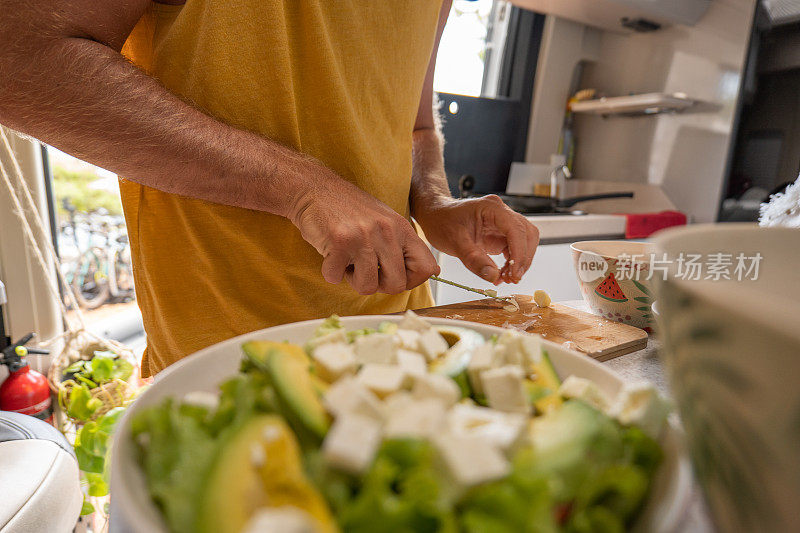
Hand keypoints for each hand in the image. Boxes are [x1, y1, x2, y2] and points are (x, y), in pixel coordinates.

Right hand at [289, 172, 439, 294]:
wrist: (315, 188)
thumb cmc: (350, 210)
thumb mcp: (387, 221)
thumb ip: (405, 245)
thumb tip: (433, 270)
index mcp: (402, 228)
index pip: (426, 268)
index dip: (411, 281)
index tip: (393, 275)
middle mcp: (387, 232)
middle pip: (396, 285)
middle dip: (378, 285)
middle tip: (364, 269)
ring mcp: (363, 237)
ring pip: (367, 287)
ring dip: (353, 280)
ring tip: (348, 260)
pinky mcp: (339, 242)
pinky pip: (336, 278)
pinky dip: (330, 272)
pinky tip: (331, 254)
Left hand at [414, 195, 538, 283]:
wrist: (435, 216)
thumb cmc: (442, 221)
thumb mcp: (454, 242)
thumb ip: (474, 259)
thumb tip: (493, 276)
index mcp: (492, 208)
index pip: (516, 229)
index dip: (520, 252)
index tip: (515, 273)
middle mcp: (501, 213)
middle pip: (526, 234)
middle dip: (523, 258)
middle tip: (512, 278)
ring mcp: (502, 223)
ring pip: (525, 241)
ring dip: (520, 261)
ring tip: (506, 278)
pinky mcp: (500, 233)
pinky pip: (514, 247)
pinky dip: (512, 262)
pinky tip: (502, 274)